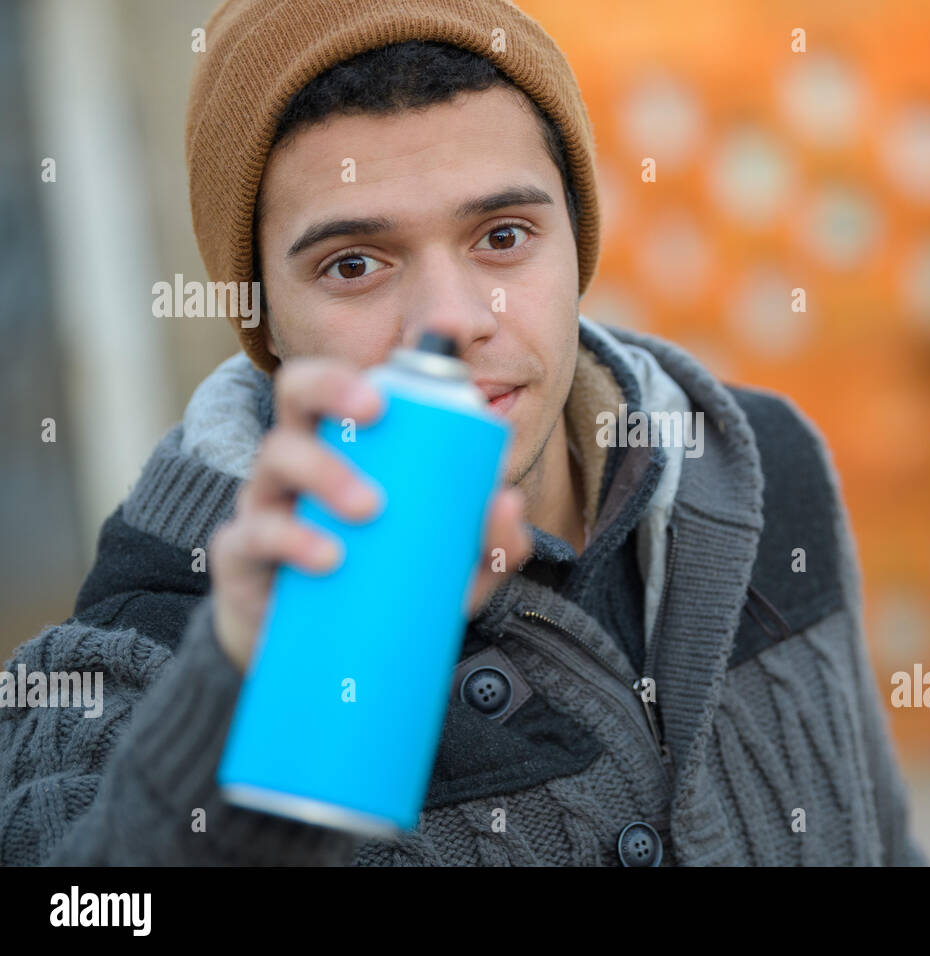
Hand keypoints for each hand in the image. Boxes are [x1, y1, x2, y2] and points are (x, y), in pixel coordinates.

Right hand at [208, 356, 531, 672]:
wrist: (317, 665)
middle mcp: (301, 458)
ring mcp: (265, 501)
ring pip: (275, 455)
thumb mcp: (449, 571)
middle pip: (298, 391)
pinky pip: (251, 534)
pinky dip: (291, 540)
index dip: (385, 351)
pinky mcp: (240, 555)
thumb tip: (507, 503)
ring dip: (324, 471)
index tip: (421, 339)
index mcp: (347, 444)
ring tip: (370, 508)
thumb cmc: (386, 589)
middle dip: (333, 386)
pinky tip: (328, 557)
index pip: (353, 380)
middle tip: (377, 412)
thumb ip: (487, 543)